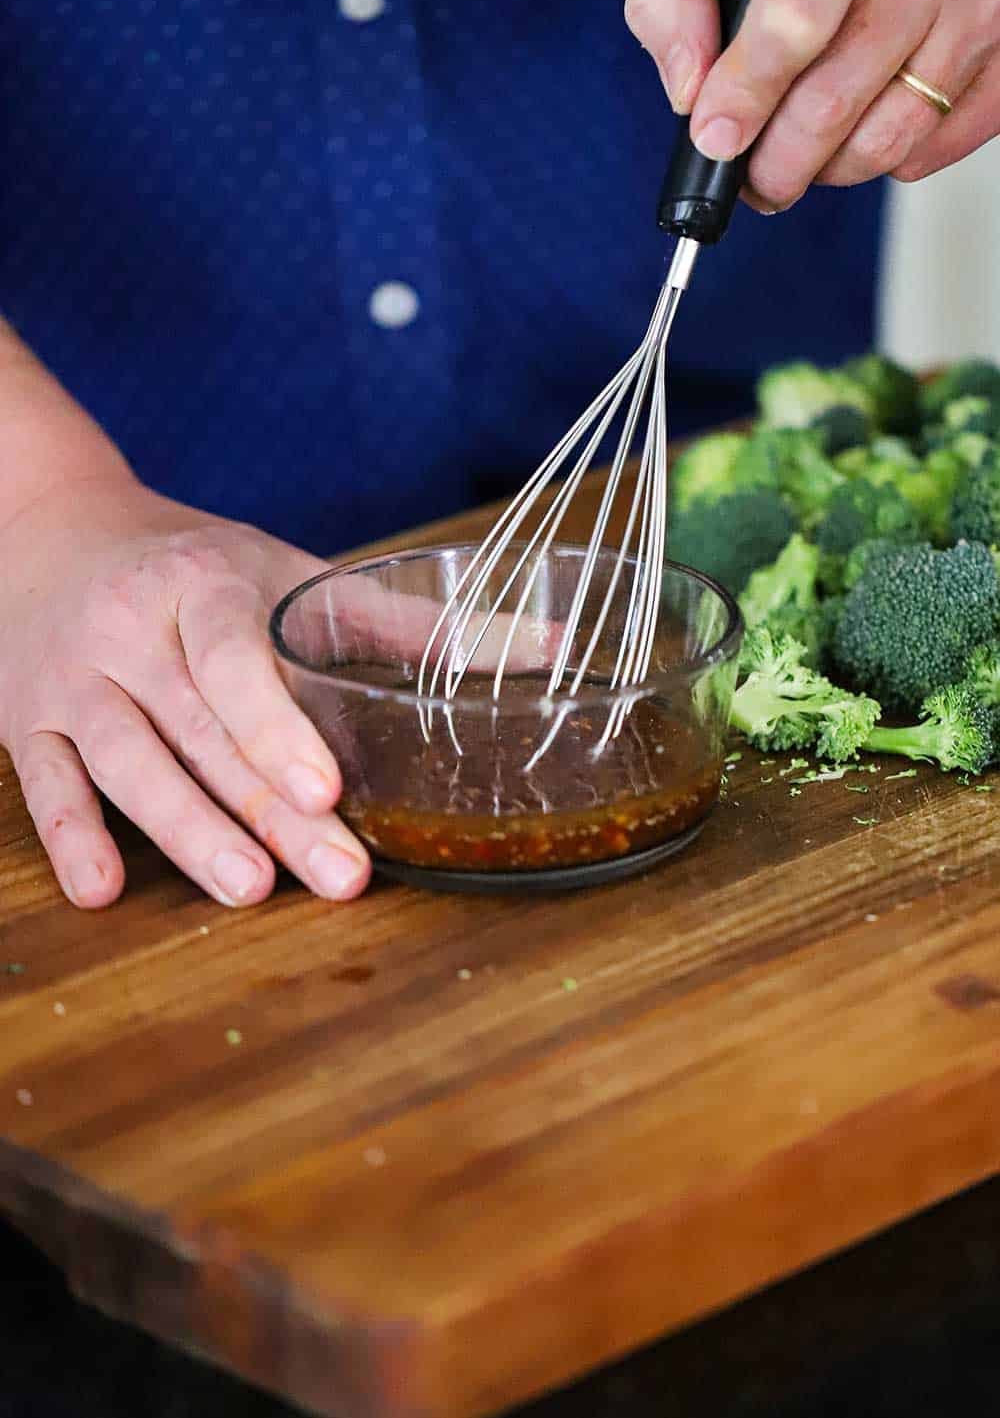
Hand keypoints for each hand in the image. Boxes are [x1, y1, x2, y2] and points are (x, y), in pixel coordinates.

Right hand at [0, 477, 373, 908]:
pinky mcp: (26, 720)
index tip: (328, 787)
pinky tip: (100, 888)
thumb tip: (546, 648)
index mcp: (204, 585)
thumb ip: (410, 621)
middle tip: (338, 876)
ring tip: (247, 888)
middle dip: (270, 811)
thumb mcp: (292, 570)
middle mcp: (132, 628)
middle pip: (202, 730)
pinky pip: (44, 782)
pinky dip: (69, 835)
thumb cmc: (196, 563)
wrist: (54, 529)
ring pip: (127, 761)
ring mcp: (75, 678)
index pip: (235, 659)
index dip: (277, 726)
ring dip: (186, 831)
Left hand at [625, 0, 999, 209]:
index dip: (747, 94)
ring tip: (798, 154)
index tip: (716, 138)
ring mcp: (980, 5)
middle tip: (749, 175)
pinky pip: (934, 148)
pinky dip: (887, 160)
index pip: (794, 19)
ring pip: (886, 140)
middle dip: (774, 164)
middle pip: (833, 102)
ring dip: (827, 171)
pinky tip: (862, 126)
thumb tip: (688, 91)